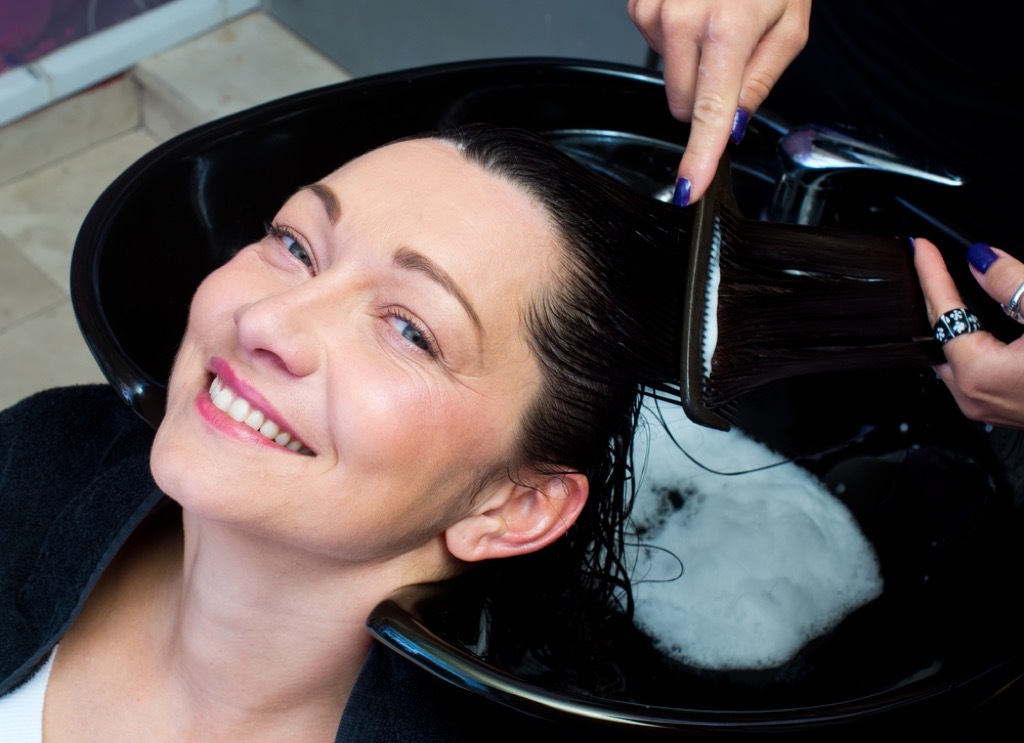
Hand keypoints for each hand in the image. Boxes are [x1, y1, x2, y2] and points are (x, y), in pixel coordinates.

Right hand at [627, 0, 810, 204]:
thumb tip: (734, 123)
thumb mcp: (789, 25)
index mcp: (727, 29)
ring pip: (667, 77)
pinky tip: (694, 12)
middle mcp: (681, 20)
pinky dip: (675, 39)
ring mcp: (653, 11)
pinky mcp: (638, 5)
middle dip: (706, 95)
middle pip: (682, 104)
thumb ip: (760, 81)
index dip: (699, 156)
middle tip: (732, 54)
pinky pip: (655, 48)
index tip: (689, 188)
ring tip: (715, 20)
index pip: (708, 113)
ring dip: (691, 63)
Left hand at [912, 237, 1023, 427]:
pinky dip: (966, 338)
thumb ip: (1012, 284)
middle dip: (932, 294)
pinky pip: (968, 366)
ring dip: (949, 317)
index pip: (942, 312)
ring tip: (943, 282)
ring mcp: (984, 406)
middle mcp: (972, 395)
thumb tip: (982, 260)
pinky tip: (971, 318)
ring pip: (950, 353)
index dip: (931, 273)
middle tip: (926, 259)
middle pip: (937, 334)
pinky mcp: (999, 406)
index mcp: (978, 372)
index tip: (922, 247)